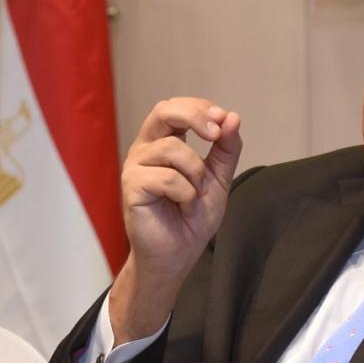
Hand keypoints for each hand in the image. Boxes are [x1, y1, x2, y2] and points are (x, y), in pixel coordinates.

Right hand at [110, 98, 241, 343]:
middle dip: (195, 117)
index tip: (224, 119)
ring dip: (196, 172)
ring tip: (196, 195)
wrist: (178, 255)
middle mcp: (146, 149)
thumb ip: (226, 149)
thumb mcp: (218, 178)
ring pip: (172, 149)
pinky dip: (185, 193)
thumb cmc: (192, 217)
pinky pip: (166, 177)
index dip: (201, 108)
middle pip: (164, 111)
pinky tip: (183, 206)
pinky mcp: (131, 188)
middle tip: (216, 134)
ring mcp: (135, 167)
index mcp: (164, 142)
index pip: (177, 108)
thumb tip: (232, 117)